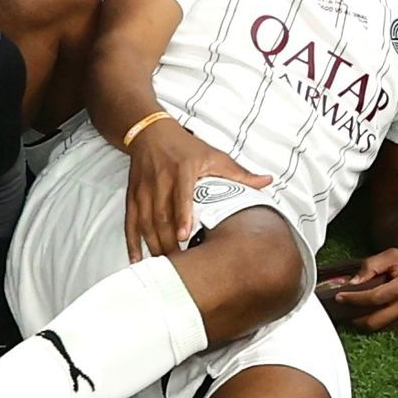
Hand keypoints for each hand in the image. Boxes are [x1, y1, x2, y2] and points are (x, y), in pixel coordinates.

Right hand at [123, 116, 242, 258]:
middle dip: (168, 240)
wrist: (150, 132)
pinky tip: (137, 259)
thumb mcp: (214, 155)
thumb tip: (267, 181)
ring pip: (145, 222)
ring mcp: (144, 189)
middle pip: (161, 215)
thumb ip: (240, 173)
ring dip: (153, 245)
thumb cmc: (186, 147)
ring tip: (165, 264)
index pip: (181, 194)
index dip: (182, 215)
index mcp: (183, 169)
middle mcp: (160, 180)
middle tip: (180, 262)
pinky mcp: (132, 195)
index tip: (184, 235)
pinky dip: (132, 242)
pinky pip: (130, 221)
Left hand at [310, 245, 397, 326]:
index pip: (373, 298)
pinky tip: (370, 312)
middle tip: (344, 309)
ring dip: (364, 321)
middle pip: (374, 322)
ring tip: (354, 311)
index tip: (340, 296)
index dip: (353, 298)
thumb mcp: (394, 256)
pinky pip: (389, 326)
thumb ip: (371, 265)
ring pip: (380, 327)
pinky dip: (377, 320)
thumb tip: (354, 282)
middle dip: (355, 318)